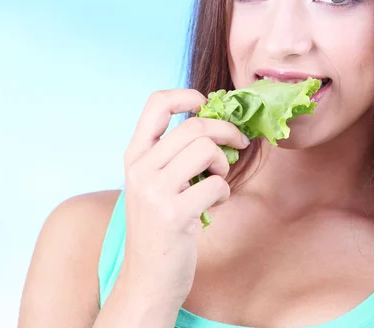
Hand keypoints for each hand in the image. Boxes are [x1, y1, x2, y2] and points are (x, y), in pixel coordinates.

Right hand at [120, 89, 249, 308]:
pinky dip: (224, 192)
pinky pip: (216, 185)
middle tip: (239, 143)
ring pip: (206, 149)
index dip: (186, 95)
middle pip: (195, 126)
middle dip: (227, 131)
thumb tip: (217, 125)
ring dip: (223, 163)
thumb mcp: (155, 184)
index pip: (155, 103)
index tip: (206, 104)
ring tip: (217, 179)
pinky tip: (214, 204)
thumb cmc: (160, 227)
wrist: (148, 279)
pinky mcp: (174, 215)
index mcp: (134, 156)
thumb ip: (174, 155)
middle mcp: (140, 169)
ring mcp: (154, 192)